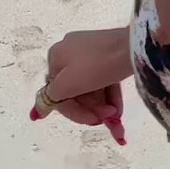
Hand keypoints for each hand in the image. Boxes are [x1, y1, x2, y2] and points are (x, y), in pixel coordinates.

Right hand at [35, 26, 130, 142]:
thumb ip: (51, 99)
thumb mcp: (69, 84)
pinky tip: (119, 111)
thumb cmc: (97, 65)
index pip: (57, 92)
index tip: (93, 122)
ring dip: (103, 108)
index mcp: (56, 56)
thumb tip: (36, 113)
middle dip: (92, 110)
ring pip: (91, 88)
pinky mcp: (108, 55)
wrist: (133, 46)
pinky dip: (110, 97)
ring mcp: (90, 52)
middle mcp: (70, 52)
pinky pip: (103, 81)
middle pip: (75, 92)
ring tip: (117, 117)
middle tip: (108, 120)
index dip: (73, 112)